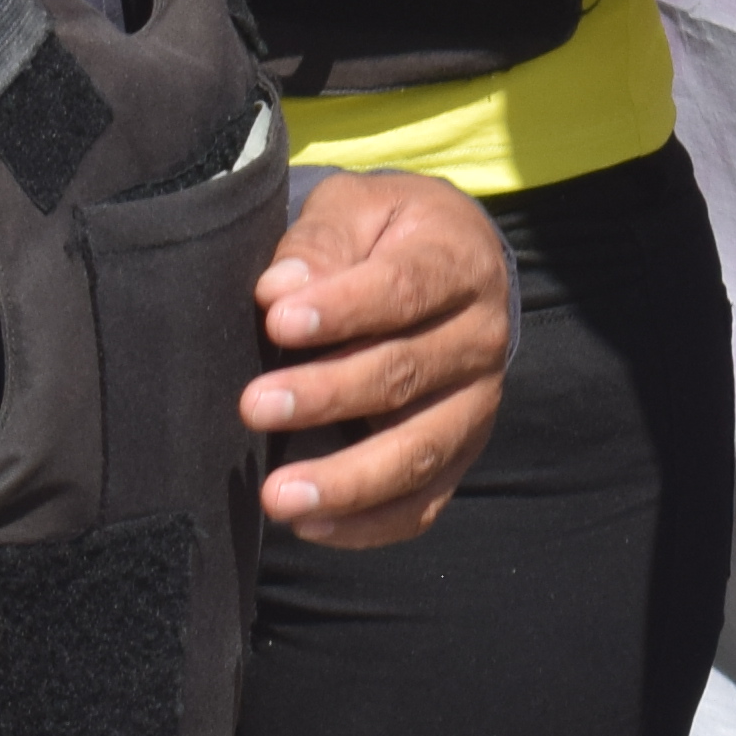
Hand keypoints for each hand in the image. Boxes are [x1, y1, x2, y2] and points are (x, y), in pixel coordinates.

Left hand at [246, 170, 512, 545]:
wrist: (448, 263)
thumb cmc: (385, 234)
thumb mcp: (356, 208)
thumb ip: (320, 242)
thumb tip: (279, 288)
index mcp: (459, 265)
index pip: (404, 290)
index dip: (343, 308)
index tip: (278, 322)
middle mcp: (480, 340)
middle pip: (405, 374)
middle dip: (328, 395)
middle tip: (255, 405)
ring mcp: (475, 405)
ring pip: (418, 451)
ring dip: (347, 480)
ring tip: (279, 496)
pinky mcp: (459, 455)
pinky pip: (423, 503)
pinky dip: (369, 524)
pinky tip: (311, 526)